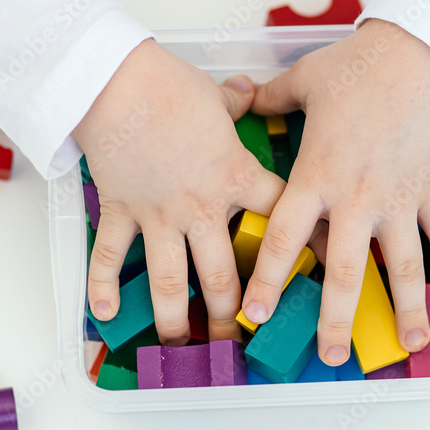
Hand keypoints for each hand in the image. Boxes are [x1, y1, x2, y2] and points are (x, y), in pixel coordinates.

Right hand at [72, 39, 283, 344]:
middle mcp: (201, 207)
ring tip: (181, 346)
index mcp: (235, 178)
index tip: (325, 269)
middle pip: (224, 274)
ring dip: (176, 319)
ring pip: (171, 281)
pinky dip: (104, 286)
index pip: (281, 217)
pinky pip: (111, 257)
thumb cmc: (170, 85)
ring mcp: (159, 215)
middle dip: (232, 314)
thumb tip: (251, 90)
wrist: (117, 83)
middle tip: (238, 338)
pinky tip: (106, 315)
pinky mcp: (122, 212)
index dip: (309, 244)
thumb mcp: (217, 97)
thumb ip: (239, 102)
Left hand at [240, 18, 429, 365]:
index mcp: (317, 176)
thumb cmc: (358, 65)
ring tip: (411, 342)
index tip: (257, 315)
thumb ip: (268, 100)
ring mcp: (398, 198)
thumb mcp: (303, 82)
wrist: (418, 52)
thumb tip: (241, 97)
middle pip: (344, 269)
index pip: (284, 238)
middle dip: (336, 317)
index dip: (269, 279)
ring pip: (402, 264)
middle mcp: (356, 197)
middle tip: (329, 355)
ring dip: (407, 306)